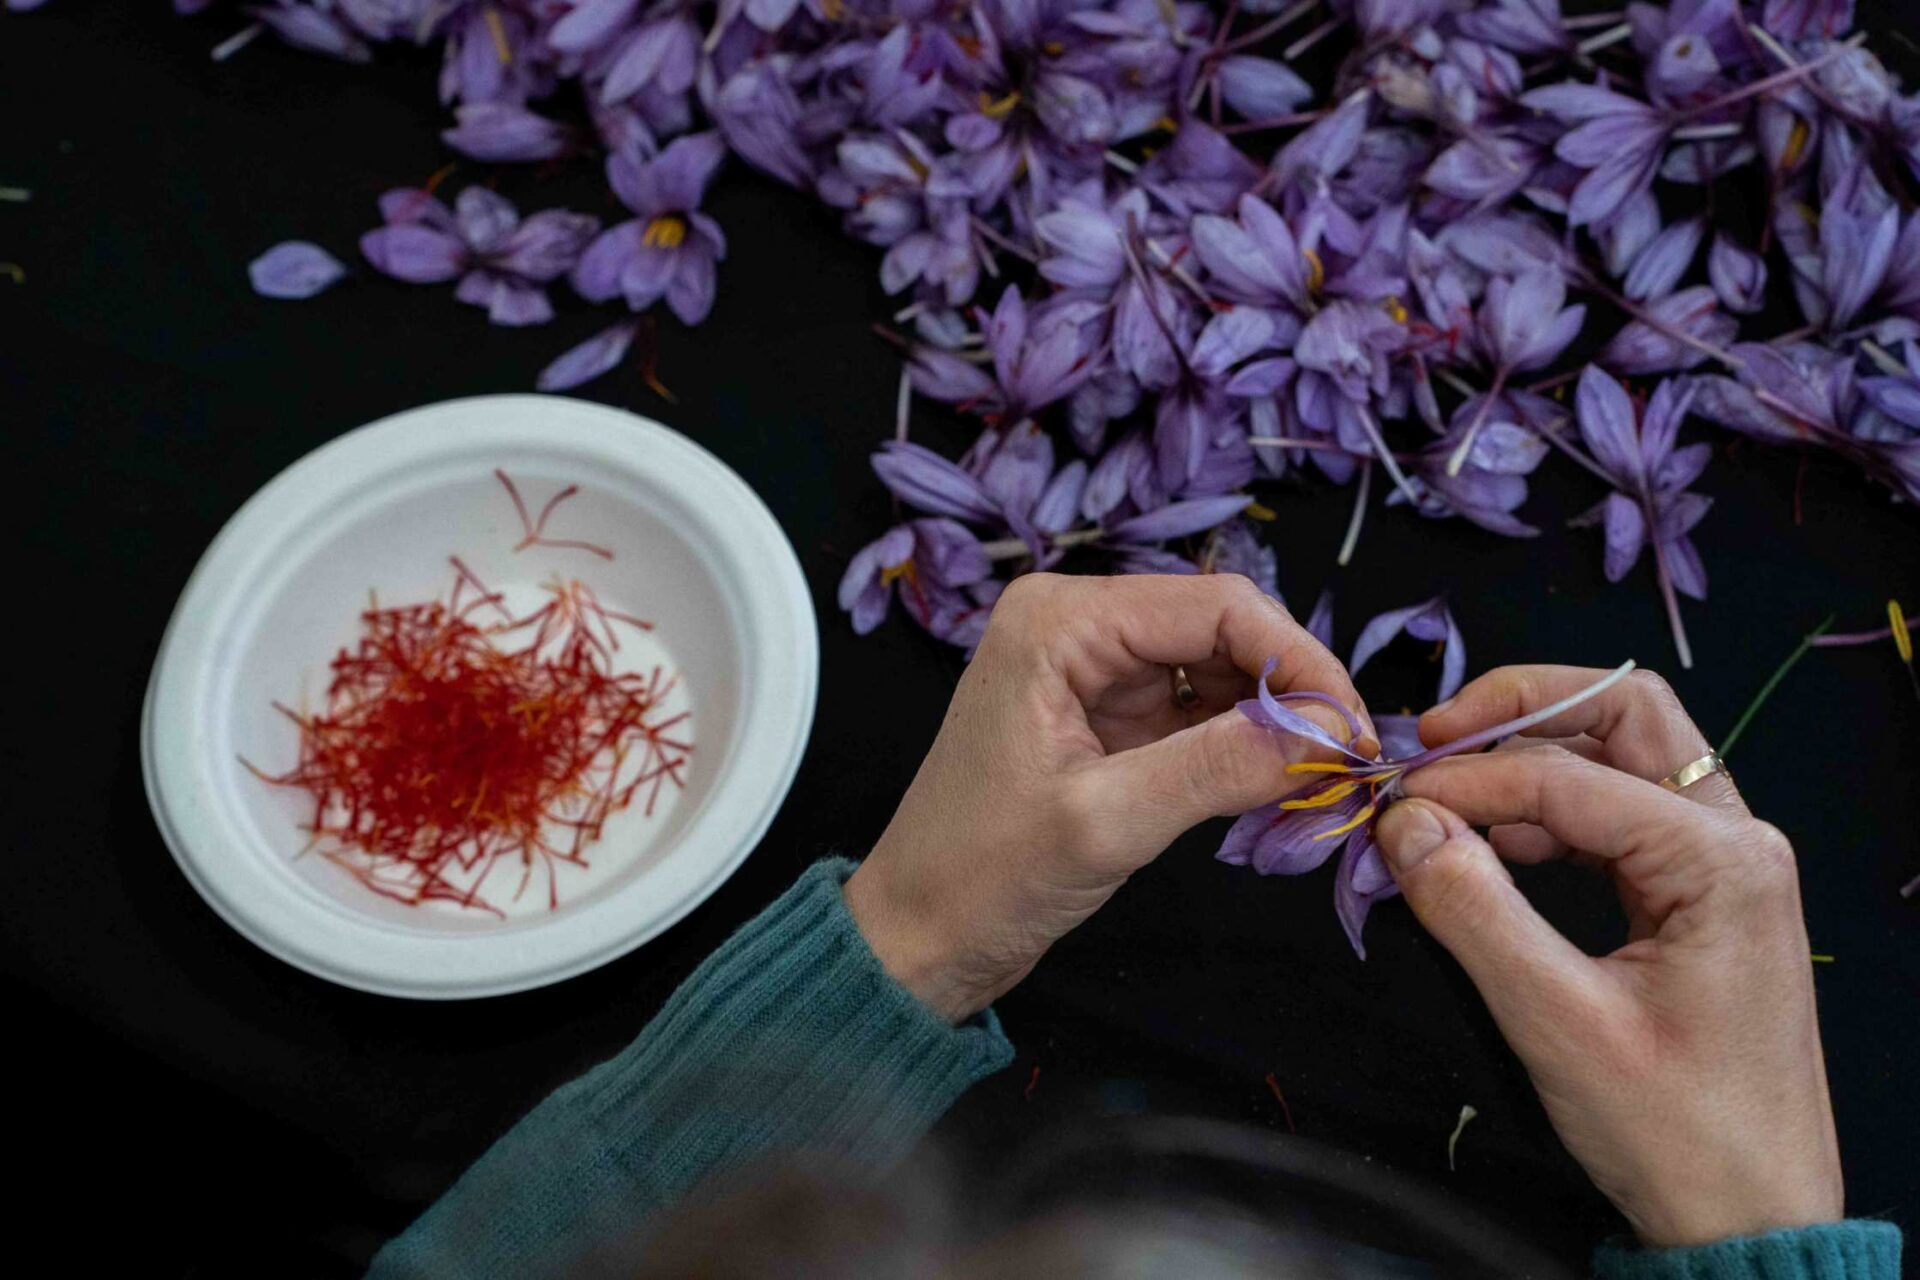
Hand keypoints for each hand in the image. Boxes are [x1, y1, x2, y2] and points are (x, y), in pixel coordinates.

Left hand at [844, 573, 1369, 1023]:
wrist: (916, 938)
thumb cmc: (979, 877)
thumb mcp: (1104, 822)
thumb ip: (1216, 768)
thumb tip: (1326, 733)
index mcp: (1060, 620)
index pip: (1216, 606)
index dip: (1299, 661)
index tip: (1352, 732)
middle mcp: (1078, 626)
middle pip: (1225, 631)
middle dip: (1292, 693)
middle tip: (1348, 766)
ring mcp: (1095, 672)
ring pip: (1221, 673)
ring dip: (1274, 724)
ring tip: (1319, 784)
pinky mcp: (1110, 720)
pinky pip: (1200, 714)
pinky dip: (1243, 749)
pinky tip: (1276, 789)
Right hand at [1372, 667, 1842, 1247]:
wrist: (1755, 1217)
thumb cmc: (1674, 1130)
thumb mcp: (1558, 1022)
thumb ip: (1474, 909)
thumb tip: (1403, 823)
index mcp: (1721, 857)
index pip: (1568, 774)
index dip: (1467, 776)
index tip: (1387, 800)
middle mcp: (1735, 837)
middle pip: (1622, 715)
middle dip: (1518, 711)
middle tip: (1429, 739)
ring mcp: (1723, 862)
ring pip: (1621, 757)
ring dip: (1530, 760)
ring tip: (1445, 802)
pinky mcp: (1701, 894)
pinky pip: (1620, 815)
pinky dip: (1551, 812)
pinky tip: (1493, 844)